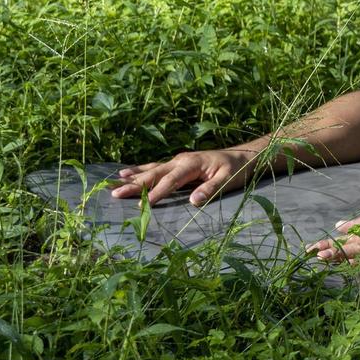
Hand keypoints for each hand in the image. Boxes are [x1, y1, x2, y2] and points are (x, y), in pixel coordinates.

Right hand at [107, 149, 254, 205]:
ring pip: (152, 169)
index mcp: (192, 164)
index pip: (171, 180)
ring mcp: (178, 160)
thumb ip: (210, 189)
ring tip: (114, 182)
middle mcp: (181, 160)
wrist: (244, 155)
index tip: (142, 204)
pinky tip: (127, 172)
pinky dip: (140, 169)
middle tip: (115, 193)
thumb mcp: (228, 180)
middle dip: (135, 184)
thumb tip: (193, 201)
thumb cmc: (237, 169)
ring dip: (133, 176)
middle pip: (155, 173)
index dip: (156, 192)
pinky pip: (156, 167)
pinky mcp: (179, 163)